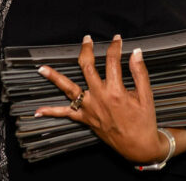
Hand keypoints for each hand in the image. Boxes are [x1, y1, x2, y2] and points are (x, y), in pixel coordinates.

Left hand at [34, 34, 185, 163]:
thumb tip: (135, 52)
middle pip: (87, 68)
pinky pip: (66, 114)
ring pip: (69, 89)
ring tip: (42, 68)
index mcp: (115, 91)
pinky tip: (38, 111)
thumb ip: (139, 72)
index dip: (114, 47)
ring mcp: (90, 108)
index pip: (112, 61)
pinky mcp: (86, 119)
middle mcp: (99, 98)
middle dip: (86, 50)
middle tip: (87, 40)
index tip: (117, 40)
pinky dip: (51, 112)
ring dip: (54, 78)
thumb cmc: (144, 121)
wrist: (138, 146)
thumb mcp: (146, 96)